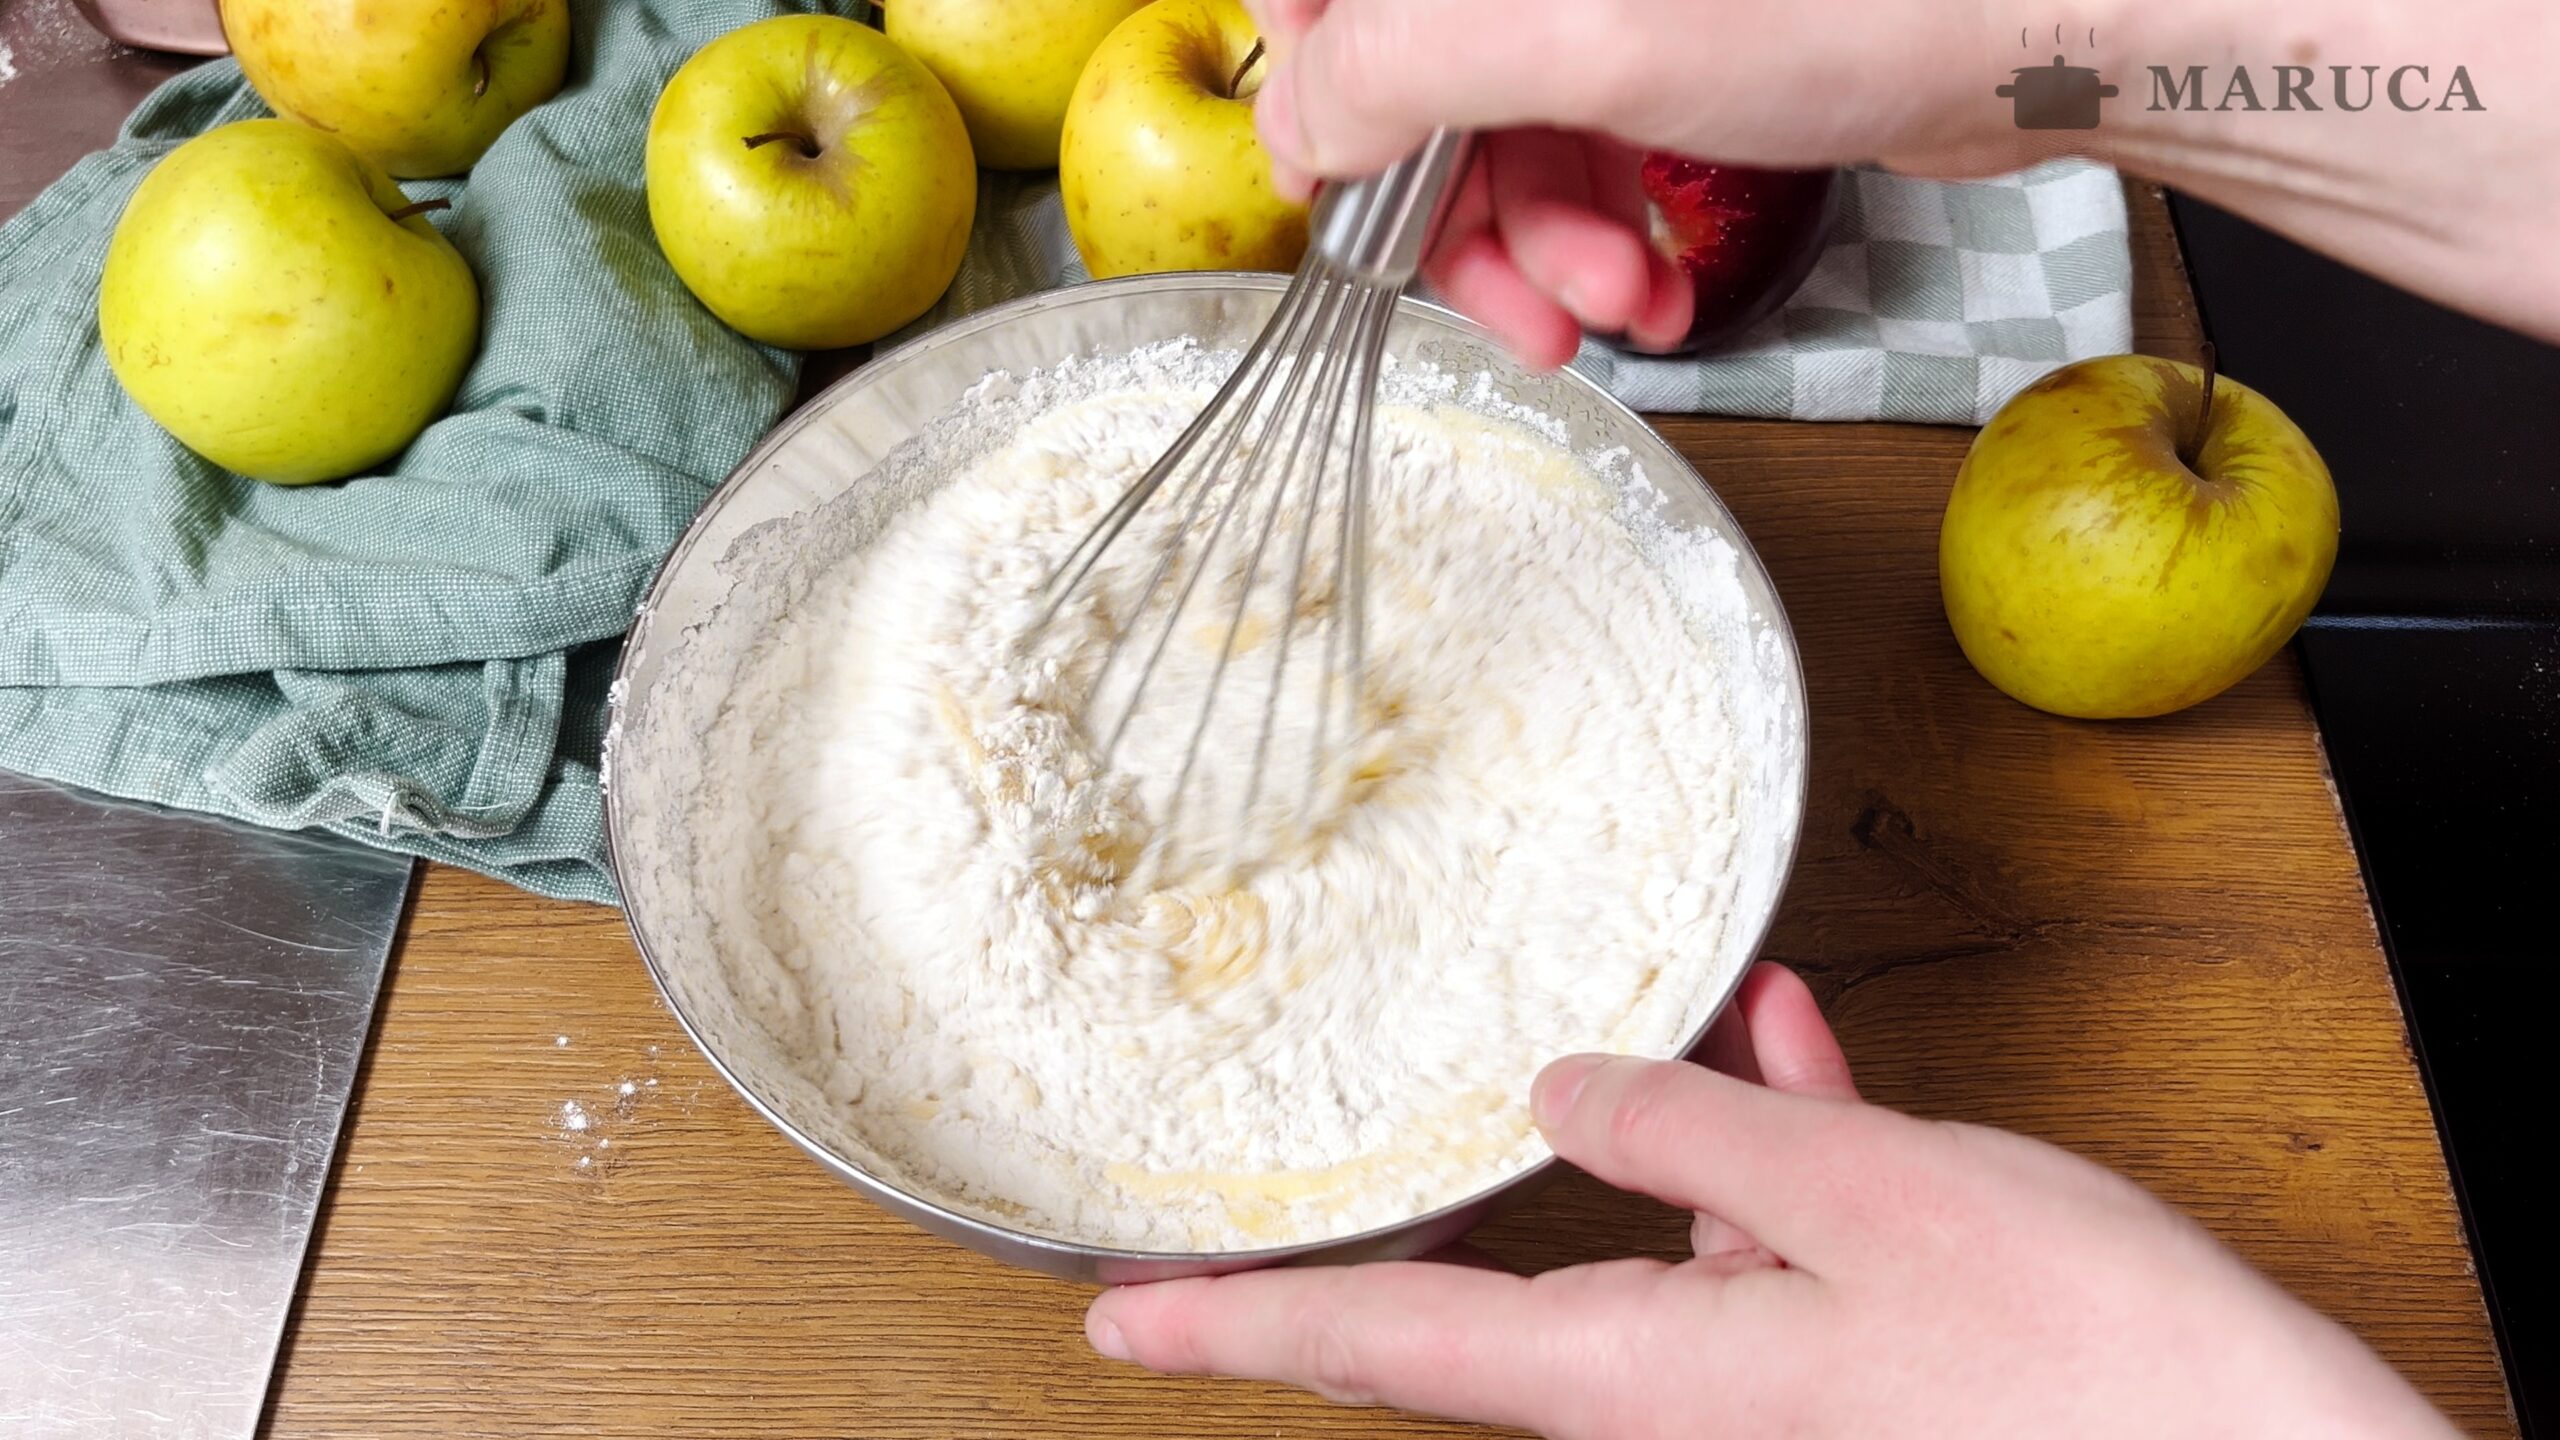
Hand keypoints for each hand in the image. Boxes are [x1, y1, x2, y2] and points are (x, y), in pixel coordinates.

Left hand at [1085, 963, 2456, 1438]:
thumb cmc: (2083, 1367)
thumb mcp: (1867, 1200)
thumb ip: (1695, 1136)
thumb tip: (1564, 1098)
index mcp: (1645, 1380)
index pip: (1386, 1347)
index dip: (1236, 1328)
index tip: (1111, 1322)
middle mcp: (1683, 1409)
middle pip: (1496, 1307)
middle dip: (1415, 1224)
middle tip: (1288, 1191)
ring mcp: (1772, 1395)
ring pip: (1656, 1248)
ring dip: (1648, 1144)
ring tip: (1663, 1031)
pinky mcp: (1861, 1373)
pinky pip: (1770, 1255)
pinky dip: (1768, 1158)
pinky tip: (1792, 1048)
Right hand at [1246, 0, 2559, 352]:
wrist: (2042, 27)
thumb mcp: (1578, 38)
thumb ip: (1395, 70)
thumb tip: (1293, 128)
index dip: (1326, 105)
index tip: (1359, 203)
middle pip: (1406, 83)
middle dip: (1464, 222)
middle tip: (1534, 311)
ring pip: (1494, 135)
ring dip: (1541, 253)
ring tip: (1621, 308)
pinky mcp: (1658, 44)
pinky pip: (1575, 152)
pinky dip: (1597, 238)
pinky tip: (1651, 287)